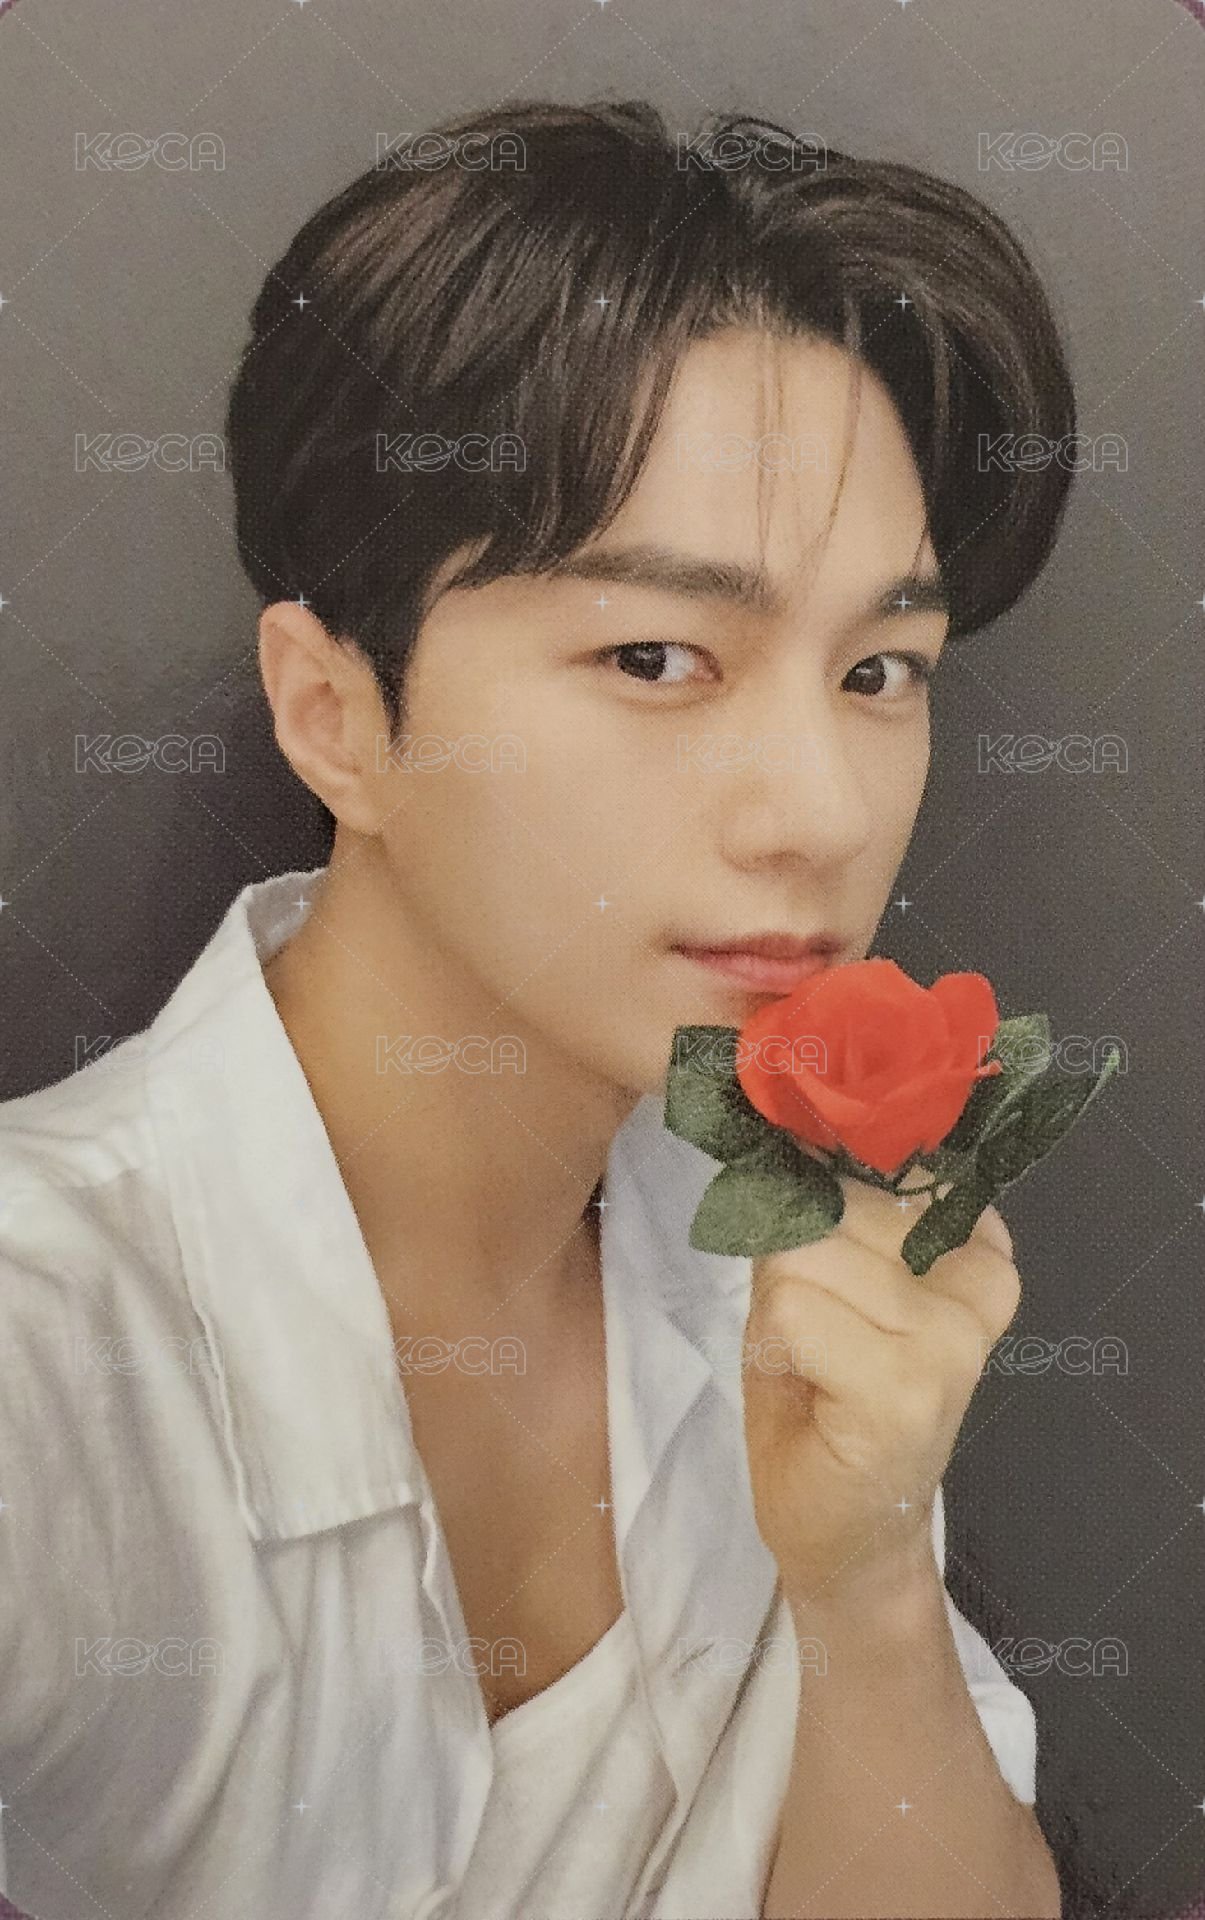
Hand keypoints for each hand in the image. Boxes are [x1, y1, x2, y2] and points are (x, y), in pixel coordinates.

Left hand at [741, 1174, 1020, 1608]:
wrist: (845, 1535)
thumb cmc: (826, 1403)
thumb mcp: (829, 1287)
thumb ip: (827, 1216)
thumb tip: (791, 1142)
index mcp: (972, 1254)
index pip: (875, 1168)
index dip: (825, 1211)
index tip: (841, 1281)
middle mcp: (975, 1289)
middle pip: (829, 1209)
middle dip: (794, 1269)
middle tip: (820, 1341)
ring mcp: (949, 1342)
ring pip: (803, 1258)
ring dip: (781, 1312)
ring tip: (816, 1366)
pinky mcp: (908, 1389)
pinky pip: (795, 1311)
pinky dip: (777, 1346)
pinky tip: (811, 1391)